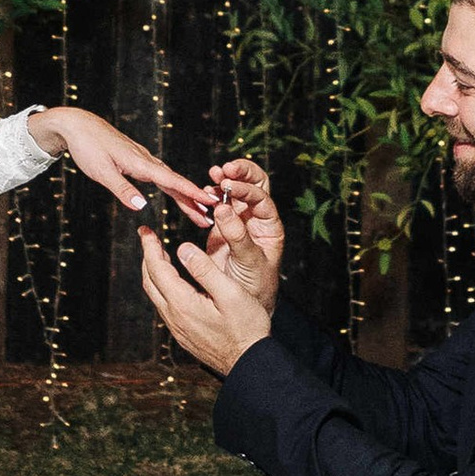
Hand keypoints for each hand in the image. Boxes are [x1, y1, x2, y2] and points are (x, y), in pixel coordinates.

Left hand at [27, 105, 213, 221]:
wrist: (78, 125)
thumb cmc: (88, 147)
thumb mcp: (102, 172)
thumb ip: (123, 189)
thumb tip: (143, 207)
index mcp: (141, 163)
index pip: (173, 181)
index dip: (192, 194)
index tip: (211, 203)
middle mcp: (147, 161)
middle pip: (175, 183)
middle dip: (193, 201)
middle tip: (209, 219)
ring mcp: (143, 160)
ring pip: (170, 180)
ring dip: (185, 196)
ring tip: (198, 211)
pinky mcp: (137, 160)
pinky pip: (161, 176)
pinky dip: (173, 187)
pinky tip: (177, 194)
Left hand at [138, 222, 272, 377]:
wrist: (250, 364)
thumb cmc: (247, 329)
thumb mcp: (231, 293)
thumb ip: (206, 270)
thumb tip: (183, 248)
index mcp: (183, 304)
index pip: (157, 269)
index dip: (150, 246)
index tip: (146, 230)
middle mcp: (174, 317)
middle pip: (150, 281)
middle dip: (147, 256)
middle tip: (148, 237)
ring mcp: (177, 328)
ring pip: (156, 295)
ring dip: (154, 272)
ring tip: (160, 254)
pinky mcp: (183, 335)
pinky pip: (165, 306)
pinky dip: (163, 287)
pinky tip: (174, 282)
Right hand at [205, 156, 283, 308]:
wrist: (241, 305)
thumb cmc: (254, 286)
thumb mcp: (249, 262)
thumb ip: (238, 236)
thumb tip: (223, 207)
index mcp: (270, 227)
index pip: (261, 198)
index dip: (246, 188)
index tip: (228, 185)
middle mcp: (257, 220)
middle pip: (255, 184)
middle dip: (241, 172)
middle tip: (224, 170)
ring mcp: (240, 221)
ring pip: (236, 191)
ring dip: (225, 180)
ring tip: (212, 176)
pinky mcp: (222, 228)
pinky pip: (219, 205)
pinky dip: (211, 196)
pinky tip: (203, 194)